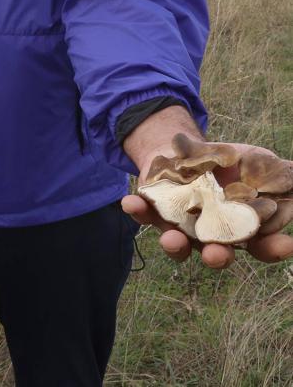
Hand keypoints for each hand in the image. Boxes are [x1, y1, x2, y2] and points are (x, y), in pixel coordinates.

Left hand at [122, 142, 292, 267]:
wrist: (186, 150)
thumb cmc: (229, 162)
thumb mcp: (259, 162)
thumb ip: (281, 175)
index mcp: (241, 228)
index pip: (262, 246)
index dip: (273, 248)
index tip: (285, 245)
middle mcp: (211, 236)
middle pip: (217, 254)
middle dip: (217, 256)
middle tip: (217, 254)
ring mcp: (181, 228)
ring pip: (177, 244)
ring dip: (174, 244)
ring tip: (171, 239)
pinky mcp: (154, 213)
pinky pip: (144, 215)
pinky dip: (137, 210)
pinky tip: (131, 202)